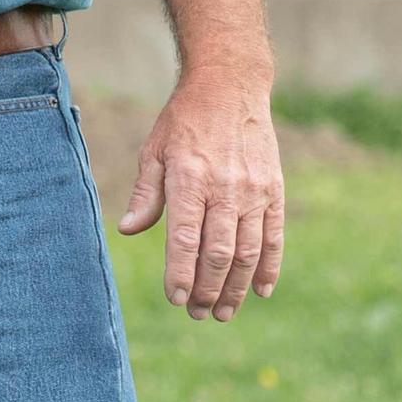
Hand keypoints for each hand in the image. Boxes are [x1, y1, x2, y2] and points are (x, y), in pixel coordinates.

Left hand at [115, 69, 284, 320]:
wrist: (231, 87)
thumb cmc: (184, 121)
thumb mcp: (155, 150)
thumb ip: (146, 193)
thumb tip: (127, 230)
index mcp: (189, 178)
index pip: (185, 239)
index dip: (181, 274)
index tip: (176, 300)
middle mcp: (225, 188)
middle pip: (218, 253)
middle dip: (208, 290)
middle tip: (199, 315)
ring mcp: (254, 191)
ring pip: (247, 252)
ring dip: (235, 287)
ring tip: (223, 313)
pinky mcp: (274, 190)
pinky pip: (274, 237)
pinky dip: (268, 267)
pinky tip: (259, 291)